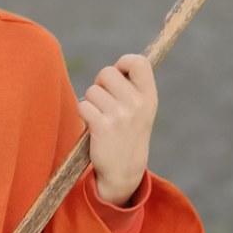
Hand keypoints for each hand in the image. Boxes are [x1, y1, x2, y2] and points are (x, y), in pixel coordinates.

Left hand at [78, 53, 156, 206]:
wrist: (124, 170)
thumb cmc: (128, 134)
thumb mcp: (142, 110)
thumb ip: (133, 87)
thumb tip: (116, 66)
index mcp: (149, 96)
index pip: (138, 62)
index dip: (122, 63)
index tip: (118, 75)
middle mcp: (137, 103)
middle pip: (107, 72)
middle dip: (100, 84)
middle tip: (104, 101)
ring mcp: (120, 115)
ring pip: (92, 91)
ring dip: (91, 102)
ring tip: (101, 117)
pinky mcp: (102, 127)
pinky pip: (83, 106)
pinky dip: (84, 114)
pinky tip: (93, 126)